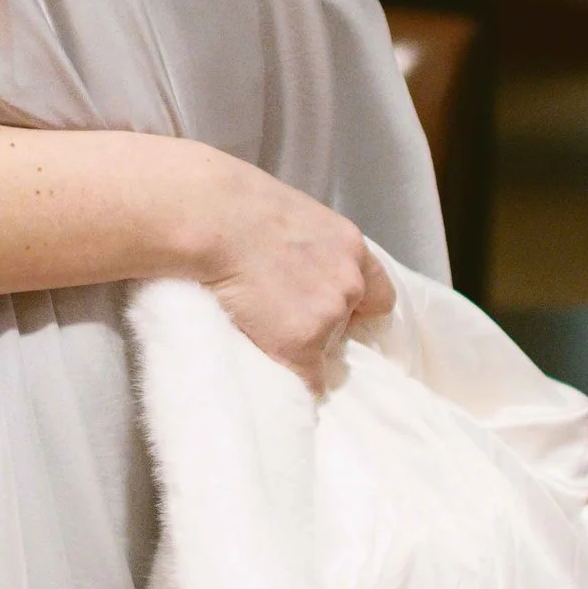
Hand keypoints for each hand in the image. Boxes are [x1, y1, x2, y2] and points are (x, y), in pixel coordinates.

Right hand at [194, 163, 393, 390]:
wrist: (210, 220)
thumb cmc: (232, 205)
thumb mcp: (287, 215)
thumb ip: (306, 244)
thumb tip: (292, 264)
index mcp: (350, 246)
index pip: (377, 293)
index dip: (354, 305)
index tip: (332, 310)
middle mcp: (350, 283)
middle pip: (351, 323)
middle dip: (325, 324)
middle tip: (286, 317)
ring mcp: (329, 316)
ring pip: (326, 352)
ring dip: (301, 347)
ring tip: (261, 330)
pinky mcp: (301, 345)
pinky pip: (307, 383)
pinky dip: (291, 382)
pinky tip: (267, 368)